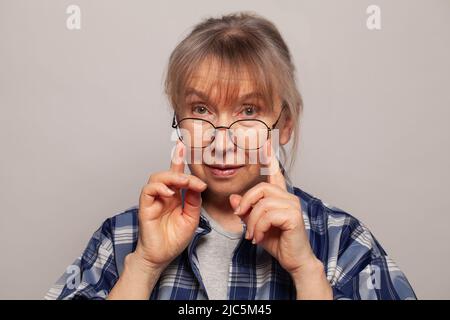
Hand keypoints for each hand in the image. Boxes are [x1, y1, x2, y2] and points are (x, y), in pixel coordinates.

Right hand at [134, 141, 206, 270]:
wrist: (161, 257)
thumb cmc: (174, 239)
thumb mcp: (191, 218)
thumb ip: (194, 201)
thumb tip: (197, 185)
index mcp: (174, 197)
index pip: (176, 175)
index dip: (178, 160)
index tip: (184, 146)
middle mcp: (163, 195)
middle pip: (167, 173)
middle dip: (180, 171)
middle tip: (193, 180)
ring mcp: (153, 200)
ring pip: (156, 177)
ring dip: (171, 177)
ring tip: (183, 184)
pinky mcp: (145, 207)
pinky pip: (148, 190)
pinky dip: (158, 187)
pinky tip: (169, 192)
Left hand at [230, 141, 331, 298]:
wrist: (294, 261)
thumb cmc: (278, 243)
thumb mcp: (255, 226)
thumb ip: (246, 211)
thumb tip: (233, 198)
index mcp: (281, 197)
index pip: (275, 174)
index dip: (270, 158)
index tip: (266, 141)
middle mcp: (288, 197)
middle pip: (261, 188)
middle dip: (246, 203)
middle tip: (240, 218)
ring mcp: (293, 205)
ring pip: (262, 204)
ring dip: (251, 222)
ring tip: (252, 236)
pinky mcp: (293, 216)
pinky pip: (267, 215)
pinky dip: (258, 228)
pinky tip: (259, 238)